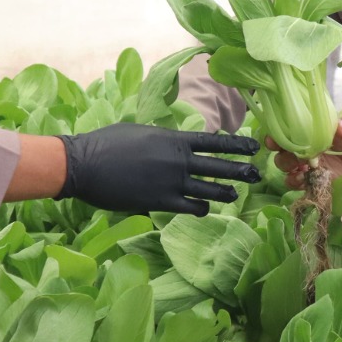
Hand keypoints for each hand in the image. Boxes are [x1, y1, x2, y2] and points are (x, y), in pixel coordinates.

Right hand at [59, 123, 260, 215]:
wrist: (85, 163)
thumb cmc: (106, 143)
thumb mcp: (139, 132)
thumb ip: (161, 139)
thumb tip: (168, 142)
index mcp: (174, 139)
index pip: (214, 142)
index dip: (237, 145)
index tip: (254, 147)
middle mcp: (178, 160)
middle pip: (219, 166)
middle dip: (240, 170)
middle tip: (256, 173)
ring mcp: (172, 182)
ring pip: (209, 189)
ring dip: (225, 192)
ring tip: (236, 193)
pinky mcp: (161, 202)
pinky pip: (191, 207)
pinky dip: (201, 208)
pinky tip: (205, 209)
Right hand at [273, 117, 341, 191]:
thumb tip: (341, 126)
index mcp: (310, 134)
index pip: (286, 132)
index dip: (275, 135)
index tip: (273, 140)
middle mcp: (304, 149)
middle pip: (281, 151)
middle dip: (281, 154)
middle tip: (293, 156)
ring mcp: (307, 166)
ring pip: (285, 168)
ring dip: (287, 168)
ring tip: (300, 168)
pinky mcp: (312, 182)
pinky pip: (296, 183)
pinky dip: (295, 181)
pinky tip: (303, 179)